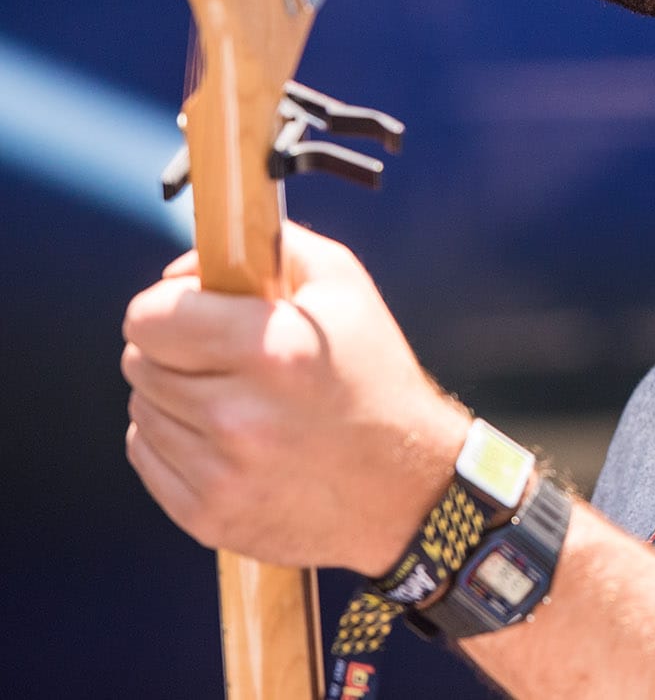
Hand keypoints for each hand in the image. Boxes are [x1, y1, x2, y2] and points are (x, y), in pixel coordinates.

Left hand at [121, 221, 472, 574]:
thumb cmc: (375, 377)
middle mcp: (238, 415)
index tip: (193, 310)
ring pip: (141, 408)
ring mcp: (218, 473)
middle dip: (173, 349)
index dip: (168, 304)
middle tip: (220, 354)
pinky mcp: (206, 515)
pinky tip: (224, 436)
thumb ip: (270, 248)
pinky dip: (174, 440)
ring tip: (233, 398)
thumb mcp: (346, 287)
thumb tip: (187, 266)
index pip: (151, 316)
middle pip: (138, 362)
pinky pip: (145, 456)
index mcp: (272, 350)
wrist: (407, 486)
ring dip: (175, 395)